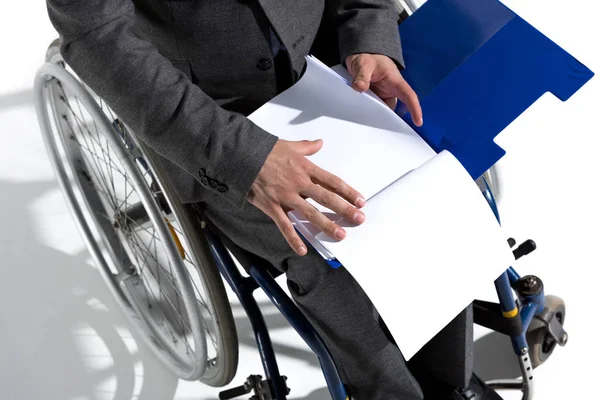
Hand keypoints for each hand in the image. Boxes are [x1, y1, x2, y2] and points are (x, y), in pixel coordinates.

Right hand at [248, 139, 365, 255]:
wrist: (242, 155)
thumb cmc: (265, 150)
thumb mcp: (289, 145)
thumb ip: (307, 146)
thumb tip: (319, 142)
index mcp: (305, 168)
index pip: (332, 182)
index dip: (348, 192)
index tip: (360, 200)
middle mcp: (299, 183)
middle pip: (326, 198)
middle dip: (344, 209)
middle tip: (359, 218)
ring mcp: (286, 196)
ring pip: (310, 213)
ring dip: (326, 225)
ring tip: (340, 234)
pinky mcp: (272, 206)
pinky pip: (285, 225)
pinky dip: (294, 238)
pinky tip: (303, 249)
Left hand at [345, 53, 422, 126]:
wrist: (361, 56)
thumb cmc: (368, 58)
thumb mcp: (363, 64)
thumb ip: (362, 75)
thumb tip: (359, 87)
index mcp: (395, 81)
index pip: (408, 95)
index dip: (415, 108)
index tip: (418, 122)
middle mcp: (391, 91)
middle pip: (394, 109)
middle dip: (390, 121)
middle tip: (379, 129)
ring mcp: (383, 96)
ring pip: (383, 112)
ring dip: (376, 117)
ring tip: (368, 124)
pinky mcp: (375, 99)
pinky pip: (374, 110)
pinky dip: (369, 114)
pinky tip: (362, 119)